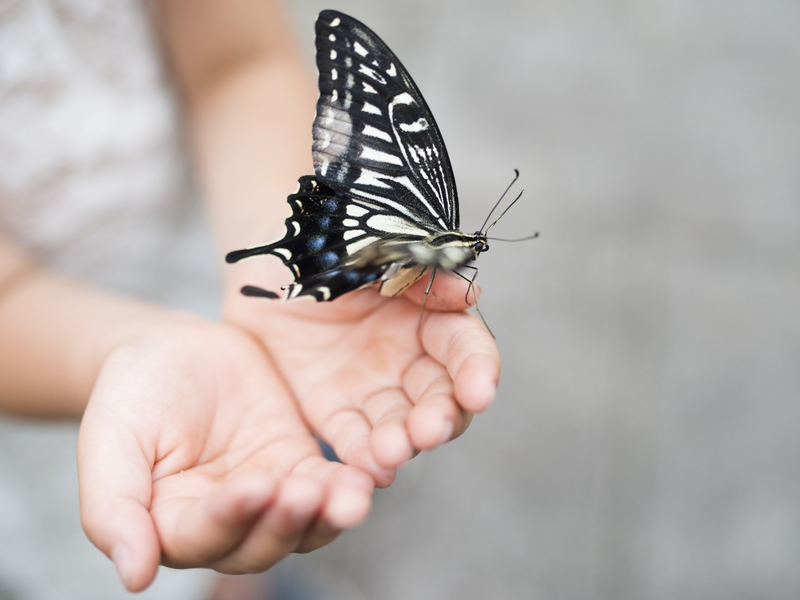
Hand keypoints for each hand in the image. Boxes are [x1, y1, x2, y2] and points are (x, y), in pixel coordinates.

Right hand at [78, 317, 372, 591]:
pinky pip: (325, 483)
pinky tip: (364, 478)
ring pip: (302, 524)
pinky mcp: (295, 463)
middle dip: (287, 523)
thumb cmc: (130, 393)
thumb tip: (134, 577)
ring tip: (351, 498)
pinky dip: (344, 485)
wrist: (170, 348)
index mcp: (171, 525)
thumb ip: (113, 507)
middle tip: (307, 494)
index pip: (202, 538)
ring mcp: (265, 493)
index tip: (251, 486)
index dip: (229, 517)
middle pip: (261, 544)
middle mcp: (224, 521)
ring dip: (327, 516)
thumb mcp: (110, 441)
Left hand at [224, 269, 500, 486]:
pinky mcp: (332, 408)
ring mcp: (371, 387)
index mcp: (429, 316)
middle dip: (439, 417)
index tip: (479, 392)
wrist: (267, 258)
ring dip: (402, 441)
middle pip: (438, 397)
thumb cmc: (329, 244)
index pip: (466, 348)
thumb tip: (468, 295)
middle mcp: (409, 358)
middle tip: (429, 430)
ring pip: (398, 423)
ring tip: (393, 451)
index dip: (478, 370)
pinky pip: (351, 435)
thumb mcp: (374, 249)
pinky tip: (370, 467)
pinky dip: (362, 454)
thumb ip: (419, 273)